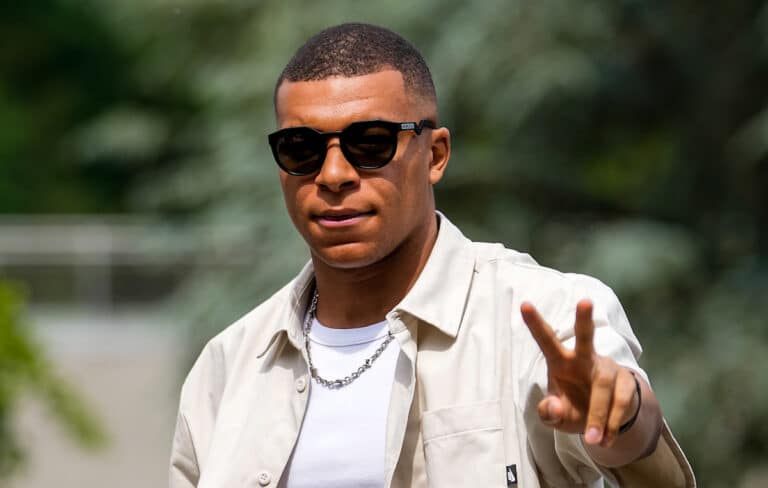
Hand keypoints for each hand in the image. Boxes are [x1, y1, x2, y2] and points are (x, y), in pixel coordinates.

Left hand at [520, 299, 638, 446]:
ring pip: (604, 387)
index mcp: (561, 362)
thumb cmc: (574, 409)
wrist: (606, 421)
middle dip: (584, 320)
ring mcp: (608, 368)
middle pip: (585, 337)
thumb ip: (550, 414)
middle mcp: (585, 359)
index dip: (535, 324)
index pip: (546, 341)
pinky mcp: (627, 381)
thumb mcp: (558, 416)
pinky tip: (605, 439)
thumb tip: (551, 407)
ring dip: (598, 415)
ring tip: (593, 440)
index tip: (524, 305)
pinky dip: (612, 423)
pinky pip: (621, 402)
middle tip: (585, 301)